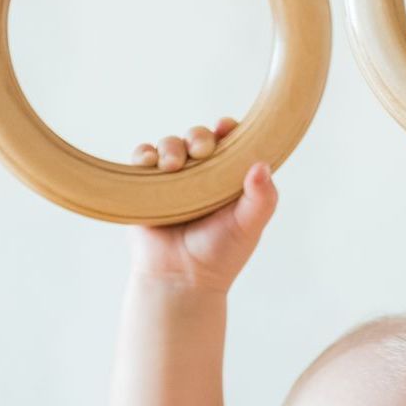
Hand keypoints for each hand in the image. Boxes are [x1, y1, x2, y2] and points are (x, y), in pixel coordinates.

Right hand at [125, 117, 276, 293]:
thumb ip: (263, 198)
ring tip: (173, 166)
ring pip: (170, 144)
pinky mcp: (147, 186)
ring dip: (171, 147)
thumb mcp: (249, 226)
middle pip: (198, 138)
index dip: (229, 130)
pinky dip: (145, 154)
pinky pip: (142, 158)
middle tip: (201, 151)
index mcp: (228, 179)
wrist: (181, 279)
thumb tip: (262, 165)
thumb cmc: (220, 255)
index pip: (230, 143)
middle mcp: (202, 176)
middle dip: (199, 137)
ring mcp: (173, 179)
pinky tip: (152, 164)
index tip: (226, 127)